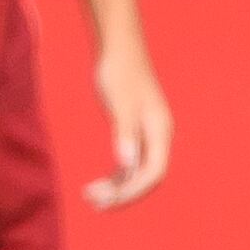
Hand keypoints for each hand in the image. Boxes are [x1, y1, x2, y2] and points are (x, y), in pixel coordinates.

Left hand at [85, 31, 172, 208]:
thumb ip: (124, 133)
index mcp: (160, 130)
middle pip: (146, 177)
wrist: (118, 47)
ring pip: (137, 172)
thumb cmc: (119, 71)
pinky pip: (131, 162)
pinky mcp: (136, 130)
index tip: (107, 200)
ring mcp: (148, 134)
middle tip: (93, 202)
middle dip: (122, 193)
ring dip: (117, 187)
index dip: (132, 191)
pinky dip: (116, 175)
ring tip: (90, 196)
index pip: (153, 173)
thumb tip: (127, 164)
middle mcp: (158, 136)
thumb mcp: (119, 103)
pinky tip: (99, 184)